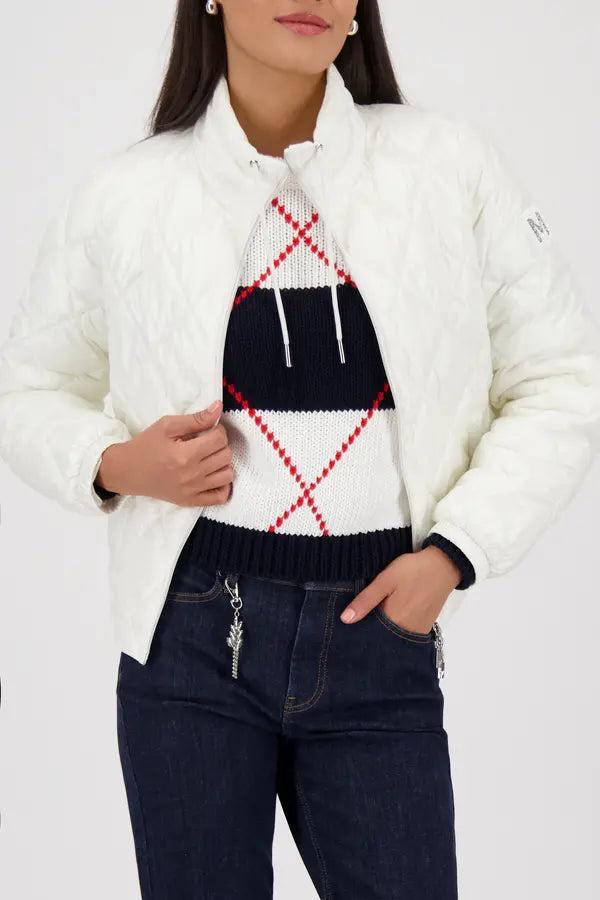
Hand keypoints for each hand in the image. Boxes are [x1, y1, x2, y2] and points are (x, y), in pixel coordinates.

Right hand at [95, 399, 234, 506]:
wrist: (127, 471)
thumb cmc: (146, 445)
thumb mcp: (167, 425)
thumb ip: (195, 418)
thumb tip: (218, 408)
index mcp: (185, 454)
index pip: (220, 439)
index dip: (218, 430)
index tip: (210, 429)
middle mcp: (191, 475)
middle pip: (226, 456)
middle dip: (221, 445)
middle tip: (208, 442)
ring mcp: (192, 491)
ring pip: (228, 475)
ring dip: (223, 463)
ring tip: (210, 457)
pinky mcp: (190, 501)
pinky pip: (220, 497)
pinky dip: (223, 485)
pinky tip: (214, 475)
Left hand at [339, 546, 460, 632]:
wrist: (443, 566)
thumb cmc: (412, 571)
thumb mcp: (385, 580)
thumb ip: (366, 600)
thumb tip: (345, 620)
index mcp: (394, 621)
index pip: (369, 636)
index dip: (358, 631)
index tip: (348, 627)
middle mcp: (406, 632)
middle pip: (382, 639)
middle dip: (369, 633)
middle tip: (357, 622)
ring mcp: (417, 631)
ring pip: (393, 638)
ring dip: (382, 632)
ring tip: (371, 619)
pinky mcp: (424, 627)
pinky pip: (404, 634)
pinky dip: (395, 629)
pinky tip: (388, 618)